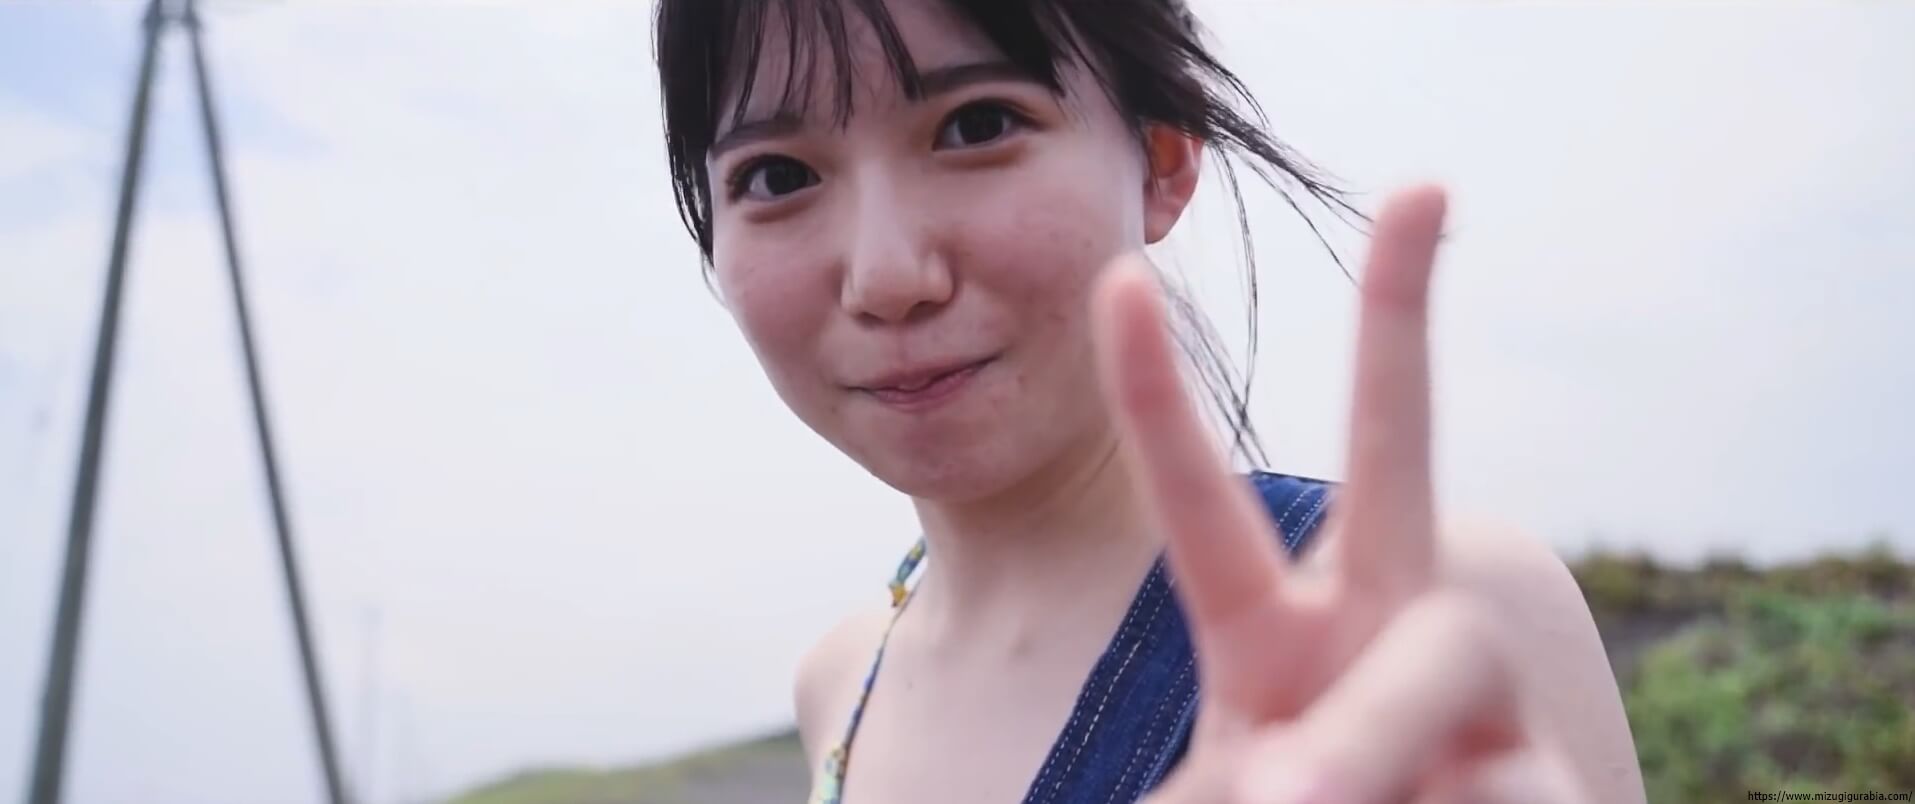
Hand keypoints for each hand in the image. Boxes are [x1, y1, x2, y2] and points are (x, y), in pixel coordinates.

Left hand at [1092, 186, 1588, 802]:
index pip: (1201, 506)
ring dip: (1364, 741)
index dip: (1155, 399)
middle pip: (1396, 456)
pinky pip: (1505, 785)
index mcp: (1272, 638)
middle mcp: (1380, 630)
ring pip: (1438, 653)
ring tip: (1298, 803)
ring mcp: (1480, 693)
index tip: (1119, 276)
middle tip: (1422, 186)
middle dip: (1400, 324)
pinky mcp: (1557, 778)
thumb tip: (1285, 786)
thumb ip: (1224, 792)